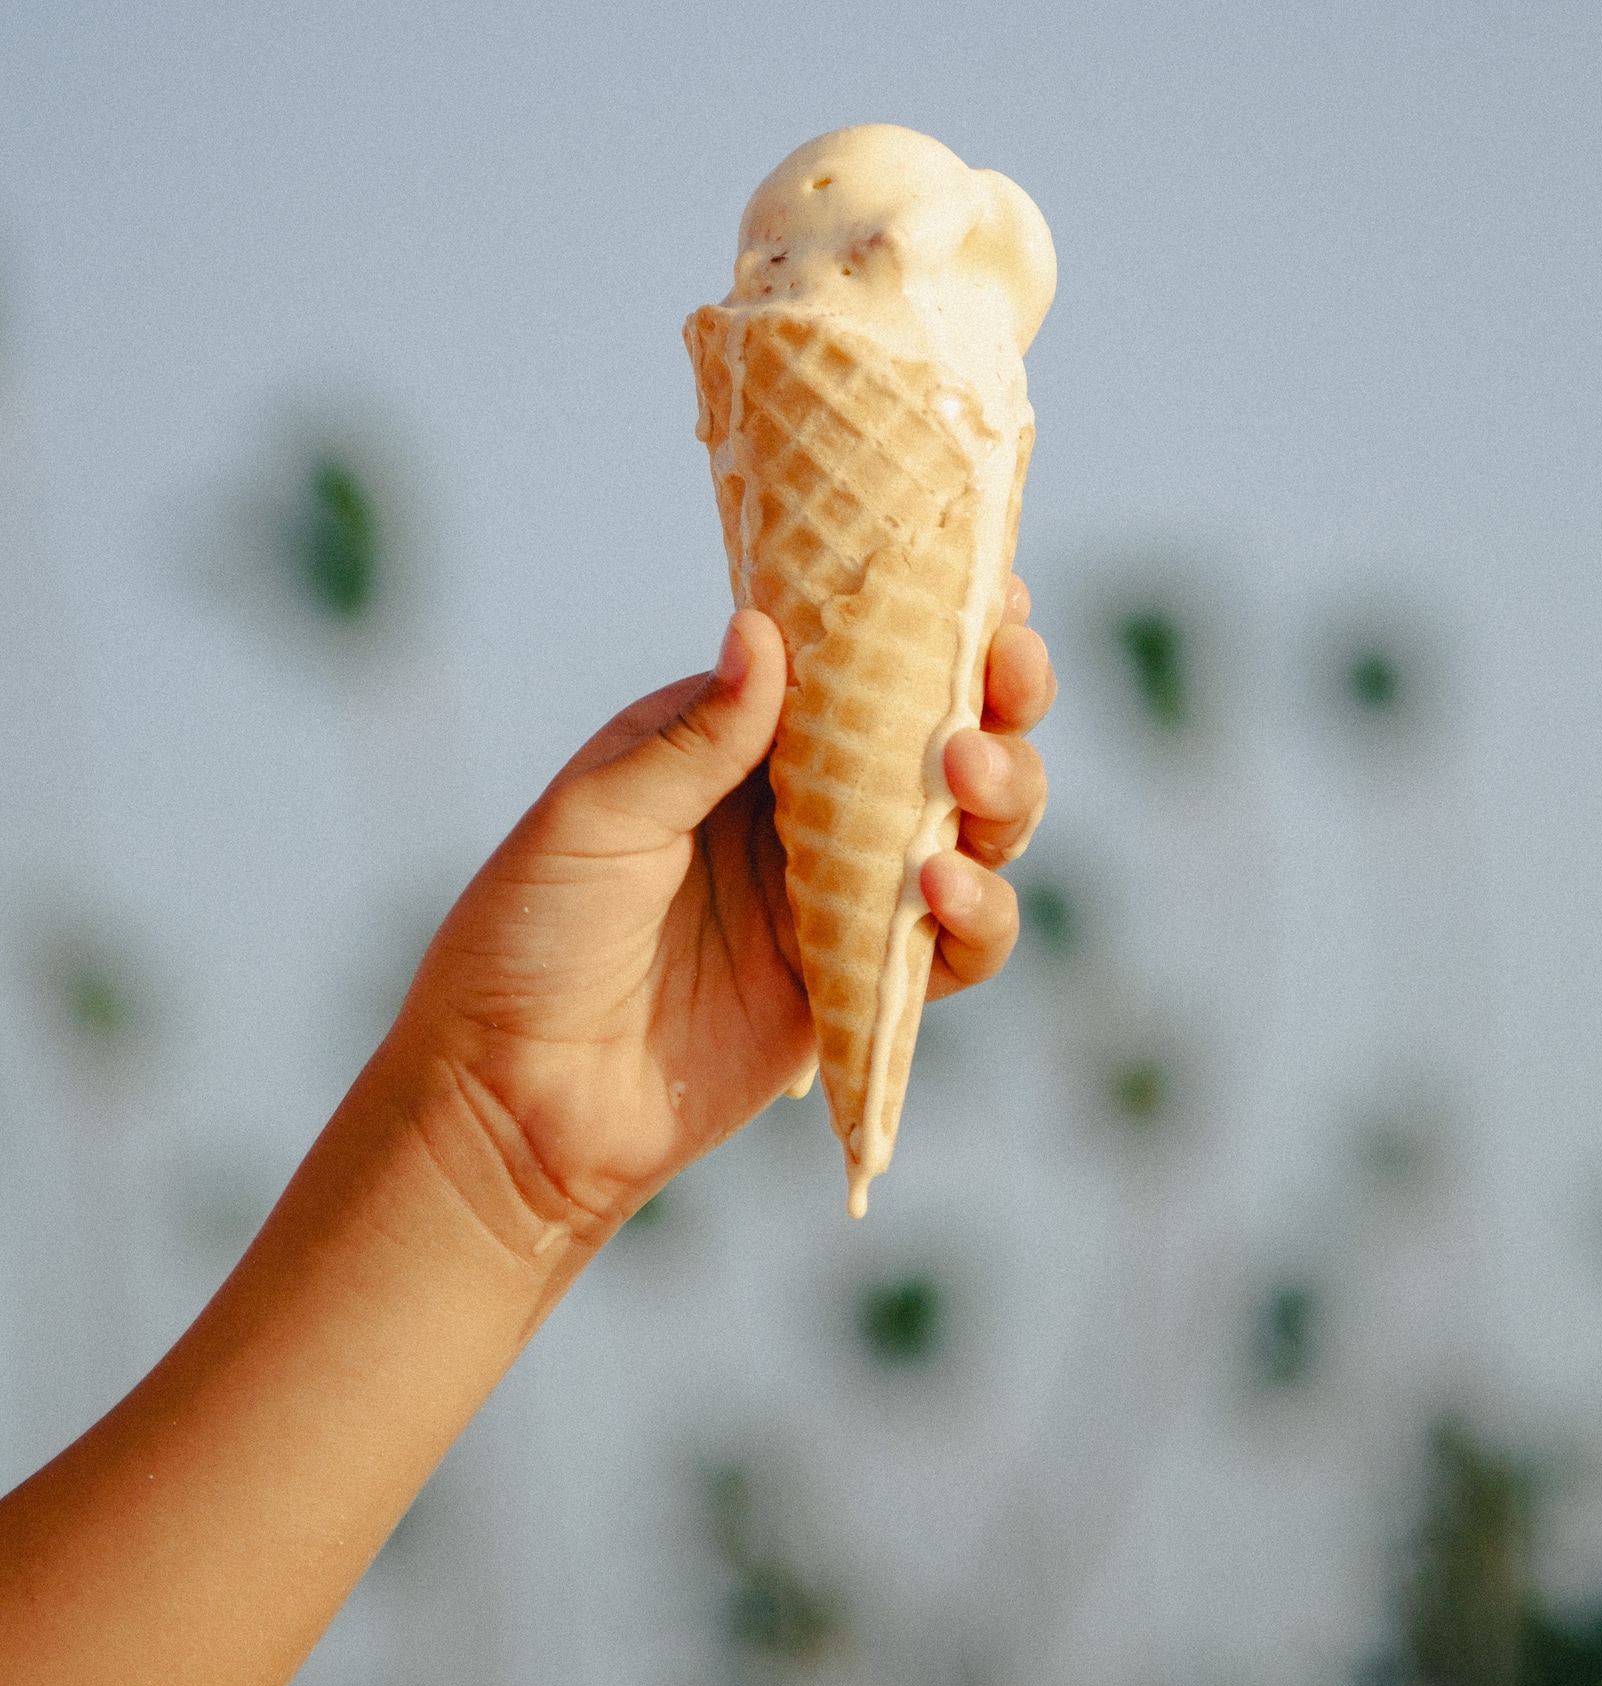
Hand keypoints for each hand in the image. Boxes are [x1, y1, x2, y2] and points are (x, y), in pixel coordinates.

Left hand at [394, 578, 1054, 1253]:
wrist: (511, 1095)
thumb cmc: (528, 935)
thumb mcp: (597, 818)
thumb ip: (695, 738)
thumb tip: (765, 630)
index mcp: (742, 741)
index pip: (859, 666)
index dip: (934, 626)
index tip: (991, 590)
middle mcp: (806, 808)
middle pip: (943, 738)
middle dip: (996, 701)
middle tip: (1005, 679)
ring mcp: (840, 897)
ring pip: (971, 833)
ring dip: (1002, 798)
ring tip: (968, 782)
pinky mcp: (857, 986)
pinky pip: (954, 949)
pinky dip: (981, 915)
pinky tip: (945, 890)